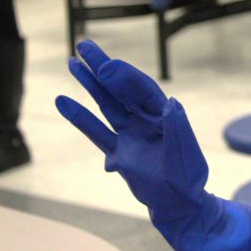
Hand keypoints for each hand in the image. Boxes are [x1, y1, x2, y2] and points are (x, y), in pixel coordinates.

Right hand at [55, 39, 205, 218]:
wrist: (178, 204)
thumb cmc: (187, 178)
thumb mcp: (185, 155)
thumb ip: (177, 130)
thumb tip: (172, 104)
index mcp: (165, 116)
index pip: (142, 90)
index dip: (125, 77)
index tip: (107, 66)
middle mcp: (146, 120)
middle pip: (121, 89)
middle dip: (103, 68)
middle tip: (84, 45)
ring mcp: (131, 134)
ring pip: (107, 104)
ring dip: (90, 85)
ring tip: (73, 63)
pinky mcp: (118, 151)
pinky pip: (96, 131)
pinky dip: (80, 117)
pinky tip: (62, 101)